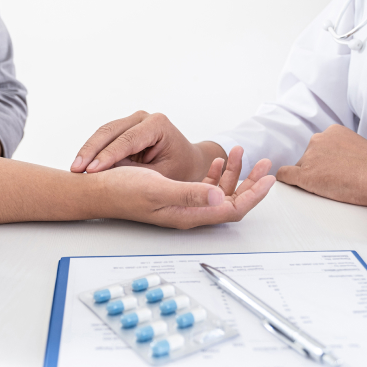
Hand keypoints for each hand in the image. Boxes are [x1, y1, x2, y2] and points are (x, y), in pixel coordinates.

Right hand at [71, 110, 226, 181]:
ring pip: (103, 132)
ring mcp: (133, 121)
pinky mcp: (124, 129)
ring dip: (88, 151)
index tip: (92, 171)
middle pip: (111, 131)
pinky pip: (103, 138)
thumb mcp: (163, 175)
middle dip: (92, 151)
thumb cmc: (181, 170)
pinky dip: (91, 151)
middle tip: (76, 170)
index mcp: (158, 124)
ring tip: (74, 169)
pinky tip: (80, 164)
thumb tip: (109, 173)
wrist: (187, 162)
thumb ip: (138, 172)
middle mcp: (144, 118)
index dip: (108, 156)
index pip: (127, 140)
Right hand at [98, 146, 274, 228]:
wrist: (96, 190)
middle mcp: (188, 211)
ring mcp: (181, 203)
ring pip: (218, 193)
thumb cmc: (122, 190)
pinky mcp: (173, 194)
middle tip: (264, 164)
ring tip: (240, 153)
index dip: (254, 195)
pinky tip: (216, 161)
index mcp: (188, 213)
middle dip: (250, 183)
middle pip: (230, 202)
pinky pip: (202, 187)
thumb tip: (221, 196)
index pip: (232, 209)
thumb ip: (189, 194)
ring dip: (233, 174)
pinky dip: (215, 174)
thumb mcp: (157, 189)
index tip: (269, 177)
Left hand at [276, 124, 366, 205]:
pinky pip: (284, 175)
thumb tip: (335, 162)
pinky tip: (289, 185)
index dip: (323, 160)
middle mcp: (317, 140)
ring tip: (330, 186)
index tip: (331, 168)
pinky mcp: (304, 175)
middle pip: (307, 157)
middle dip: (315, 168)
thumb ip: (340, 150)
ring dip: (308, 177)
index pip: (317, 147)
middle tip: (333, 179)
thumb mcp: (356, 147)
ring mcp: (309, 157)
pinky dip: (285, 180)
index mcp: (332, 132)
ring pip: (299, 168)